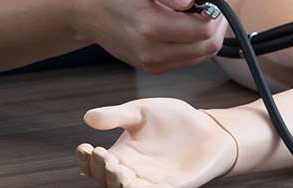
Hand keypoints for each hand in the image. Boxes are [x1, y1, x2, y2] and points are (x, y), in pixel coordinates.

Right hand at [70, 0, 228, 73]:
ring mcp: (152, 63)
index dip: (215, 7)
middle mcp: (151, 52)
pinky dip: (194, 41)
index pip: (204, 29)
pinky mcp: (152, 67)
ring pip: (201, 54)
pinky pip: (188, 59)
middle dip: (216, 21)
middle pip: (208, 46)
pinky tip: (182, 23)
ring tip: (193, 9)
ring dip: (206, 32)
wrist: (85, 10)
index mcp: (149, 27)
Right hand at [76, 98, 235, 187]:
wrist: (208, 129)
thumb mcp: (140, 112)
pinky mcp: (174, 187)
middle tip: (106, 158)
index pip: (93, 164)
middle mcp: (132, 172)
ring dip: (119, 185)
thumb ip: (116, 115)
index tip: (86, 147)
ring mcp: (152, 182)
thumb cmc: (171, 120)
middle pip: (106, 181)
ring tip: (120, 172)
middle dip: (101, 172)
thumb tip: (87, 118)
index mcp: (120, 154)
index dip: (84, 160)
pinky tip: (139, 184)